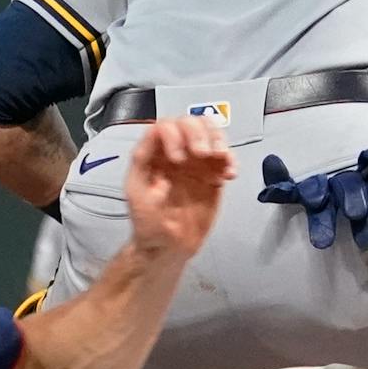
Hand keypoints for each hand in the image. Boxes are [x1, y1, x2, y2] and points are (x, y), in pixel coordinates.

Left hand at [127, 116, 234, 258]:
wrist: (168, 247)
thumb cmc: (148, 221)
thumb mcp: (136, 190)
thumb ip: (142, 160)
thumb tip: (155, 133)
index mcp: (155, 153)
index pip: (166, 126)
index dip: (174, 135)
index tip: (178, 159)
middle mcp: (177, 152)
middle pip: (192, 122)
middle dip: (199, 133)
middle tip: (202, 154)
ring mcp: (197, 163)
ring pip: (212, 133)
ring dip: (219, 140)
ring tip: (220, 158)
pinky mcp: (214, 176)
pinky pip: (227, 158)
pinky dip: (231, 161)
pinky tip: (228, 175)